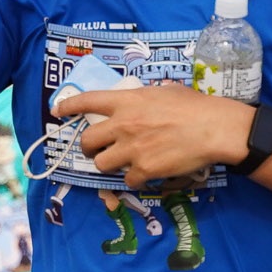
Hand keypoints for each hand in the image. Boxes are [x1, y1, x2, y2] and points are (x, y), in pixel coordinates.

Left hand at [52, 84, 250, 186]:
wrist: (214, 128)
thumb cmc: (195, 107)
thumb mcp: (165, 92)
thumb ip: (145, 98)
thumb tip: (143, 102)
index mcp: (127, 101)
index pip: (87, 101)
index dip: (68, 106)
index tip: (57, 111)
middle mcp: (123, 125)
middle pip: (88, 141)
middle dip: (88, 148)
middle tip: (96, 149)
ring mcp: (132, 149)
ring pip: (102, 164)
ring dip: (109, 164)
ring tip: (121, 162)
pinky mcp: (144, 169)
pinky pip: (127, 179)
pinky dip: (133, 178)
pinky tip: (145, 172)